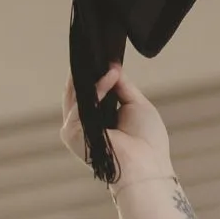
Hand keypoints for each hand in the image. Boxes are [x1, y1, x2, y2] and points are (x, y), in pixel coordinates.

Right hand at [61, 64, 173, 183]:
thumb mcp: (137, 105)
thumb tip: (113, 67)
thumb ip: (123, 86)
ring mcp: (75, 130)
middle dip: (88, 73)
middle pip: (78, 93)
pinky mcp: (72, 132)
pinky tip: (109, 78)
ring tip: (109, 66)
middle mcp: (84, 126)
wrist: (146, 165)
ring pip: (78, 95)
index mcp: (99, 121)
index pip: (90, 95)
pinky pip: (81, 103)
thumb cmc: (147, 142)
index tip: (102, 58)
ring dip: (96, 79)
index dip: (94, 77)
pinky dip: (97, 89)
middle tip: (95, 52)